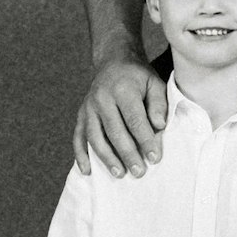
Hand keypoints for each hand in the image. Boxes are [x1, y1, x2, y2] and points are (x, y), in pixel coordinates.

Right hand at [75, 52, 168, 176]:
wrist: (113, 62)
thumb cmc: (138, 77)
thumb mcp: (154, 83)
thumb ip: (159, 104)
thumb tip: (159, 126)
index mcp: (122, 90)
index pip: (135, 120)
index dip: (145, 140)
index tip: (155, 158)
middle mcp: (102, 99)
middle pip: (115, 132)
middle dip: (128, 154)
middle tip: (139, 172)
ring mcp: (88, 108)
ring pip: (95, 137)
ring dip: (107, 158)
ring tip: (119, 173)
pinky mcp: (80, 115)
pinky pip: (78, 137)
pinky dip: (81, 155)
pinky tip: (87, 171)